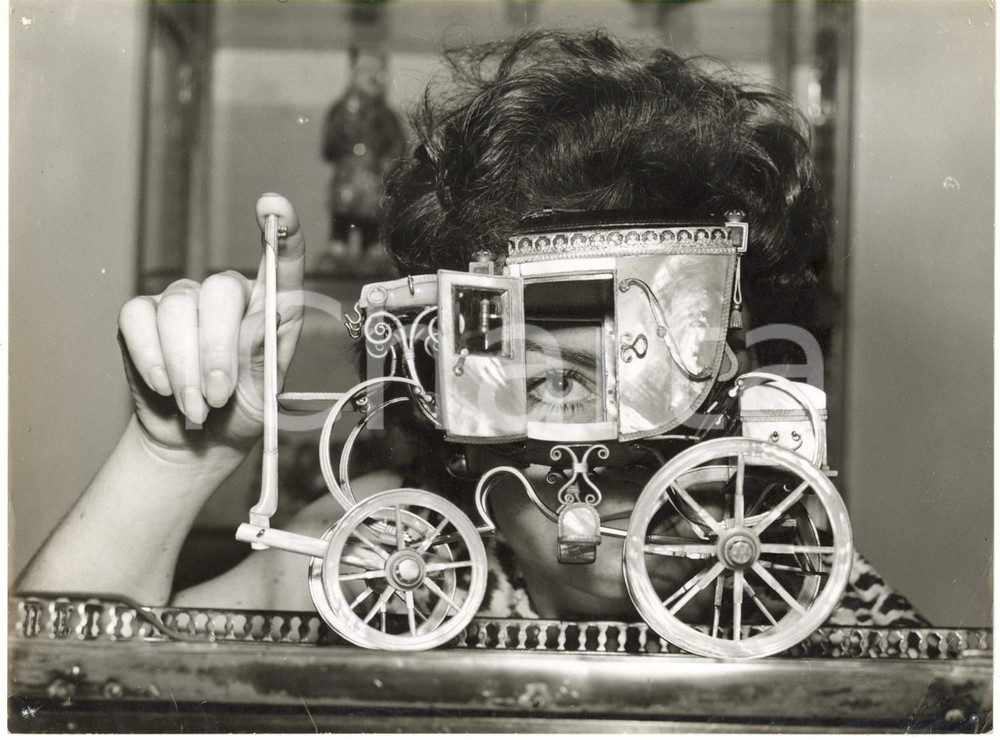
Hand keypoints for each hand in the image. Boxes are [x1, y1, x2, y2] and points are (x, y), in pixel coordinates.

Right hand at [117, 194, 304, 453]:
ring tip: (197, 406)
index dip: (281, 230)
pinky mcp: (142, 316)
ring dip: (185, 367)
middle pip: (220, 290)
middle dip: (217, 351)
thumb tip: (258, 325)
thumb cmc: (241, 411)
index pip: (281, 259)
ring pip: (178, 310)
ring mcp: (183, 300)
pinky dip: (151, 358)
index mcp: (269, 306)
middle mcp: (226, 294)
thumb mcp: (266, 392)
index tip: (274, 207)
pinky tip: (164, 387)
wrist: (197, 441)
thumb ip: (263, 355)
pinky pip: (139, 320)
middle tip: (219, 396)